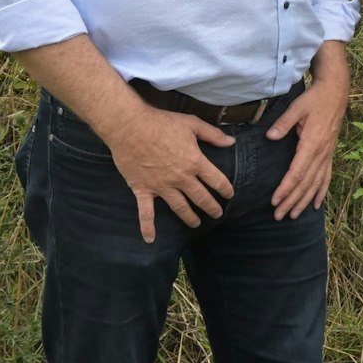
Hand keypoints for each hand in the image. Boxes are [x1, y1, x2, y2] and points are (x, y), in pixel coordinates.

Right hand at [102, 105, 235, 242]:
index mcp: (195, 162)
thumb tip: (231, 142)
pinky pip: (146, 212)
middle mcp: (181, 178)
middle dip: (211, 207)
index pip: (216, 180)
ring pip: (180, 207)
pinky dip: (147, 227)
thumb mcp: (192, 124)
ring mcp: (162, 186)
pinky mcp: (143, 189)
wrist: (130, 128)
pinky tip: (150, 239)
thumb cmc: (162, 123)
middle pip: (200, 197)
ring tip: (197, 223)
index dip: (225, 189)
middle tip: (218, 214)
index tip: (230, 195)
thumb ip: (213, 134)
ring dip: (190, 217)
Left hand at [267, 74, 347, 218]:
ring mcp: (327, 154)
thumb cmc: (315, 98)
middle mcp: (322, 152)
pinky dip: (321, 191)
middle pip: (306, 182)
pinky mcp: (330, 152)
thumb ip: (283, 123)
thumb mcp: (297, 106)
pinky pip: (326, 176)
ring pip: (316, 183)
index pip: (298, 172)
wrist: (336, 91)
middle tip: (278, 216)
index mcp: (312, 142)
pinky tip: (317, 204)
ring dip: (304, 200)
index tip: (275, 201)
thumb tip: (270, 137)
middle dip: (292, 200)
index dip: (286, 188)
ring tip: (293, 215)